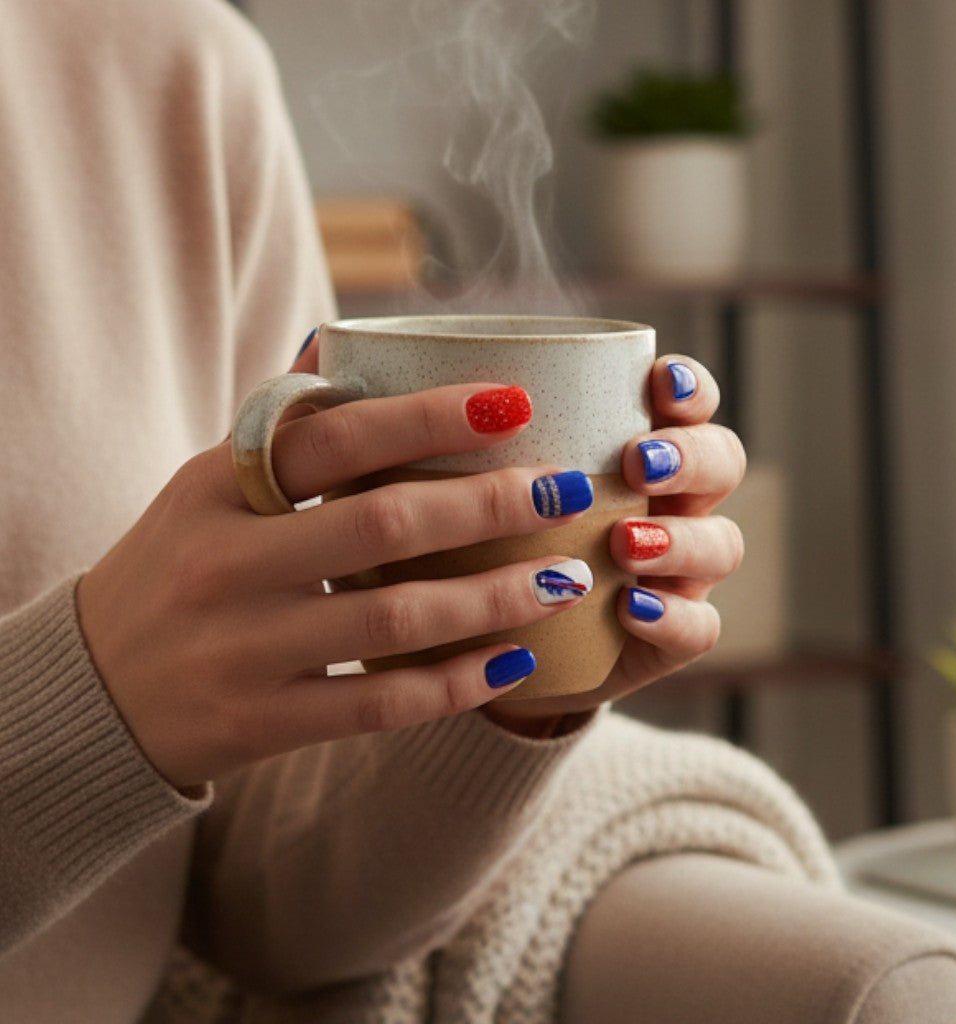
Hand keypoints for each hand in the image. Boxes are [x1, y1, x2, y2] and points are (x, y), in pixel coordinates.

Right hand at [77, 339, 591, 787]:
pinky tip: (514, 661)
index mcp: (218, 487)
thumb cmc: (177, 566)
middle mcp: (227, 563)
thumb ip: (280, 431)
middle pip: (380, 525)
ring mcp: (243, 649)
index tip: (514, 403)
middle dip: (486, 505)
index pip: (335, 436)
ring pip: (391, 621)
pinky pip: (377, 705)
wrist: (93, 687)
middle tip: (565, 492)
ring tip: (565, 579)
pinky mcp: (259, 722)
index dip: (429, 417)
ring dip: (491, 598)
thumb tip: (338, 338)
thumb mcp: (207, 486)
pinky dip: (453, 684)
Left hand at [484, 355, 744, 730]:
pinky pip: (699, 628)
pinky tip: (628, 608)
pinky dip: (670, 616)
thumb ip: (471, 446)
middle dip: (690, 455)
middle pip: (723, 462)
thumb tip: (420, 391)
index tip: (658, 381)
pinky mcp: (670, 637)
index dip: (688, 387)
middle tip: (637, 462)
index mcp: (636, 452)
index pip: (687, 403)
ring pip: (723, 543)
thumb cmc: (482, 549)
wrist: (491, 651)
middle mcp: (671, 503)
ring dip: (681, 538)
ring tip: (624, 541)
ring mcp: (680, 572)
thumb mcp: (474, 493)